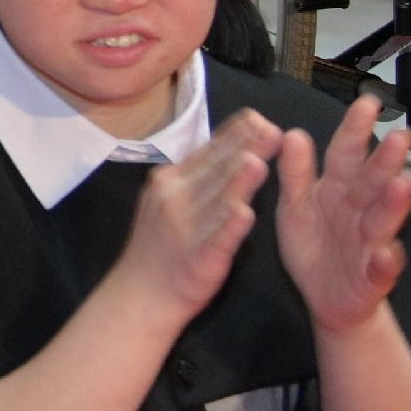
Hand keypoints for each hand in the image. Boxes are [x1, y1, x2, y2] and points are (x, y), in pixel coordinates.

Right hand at [114, 114, 274, 327]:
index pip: (207, 152)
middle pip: (214, 170)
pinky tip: (244, 214)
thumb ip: (199, 176)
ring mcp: (183, 227)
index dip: (233, 134)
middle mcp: (173, 197)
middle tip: (269, 128)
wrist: (140, 294)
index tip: (258, 116)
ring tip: (257, 161)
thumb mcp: (172, 201)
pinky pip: (215, 239)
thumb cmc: (163, 246)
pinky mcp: (196, 258)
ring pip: (216, 201)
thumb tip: (230, 147)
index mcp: (171, 181)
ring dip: (237, 182)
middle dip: (243, 148)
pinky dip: (229, 226)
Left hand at [272, 96, 410, 336]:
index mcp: (336, 191)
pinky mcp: (372, 277)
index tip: (367, 103)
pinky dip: (385, 260)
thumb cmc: (314, 247)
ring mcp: (368, 243)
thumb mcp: (295, 206)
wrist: (326, 300)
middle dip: (387, 161)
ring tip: (403, 184)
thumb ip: (294, 172)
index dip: (354, 130)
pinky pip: (380, 269)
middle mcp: (358, 212)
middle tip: (401, 137)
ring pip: (383, 220)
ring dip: (394, 203)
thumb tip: (292, 132)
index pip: (345, 155)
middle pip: (373, 182)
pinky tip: (387, 251)